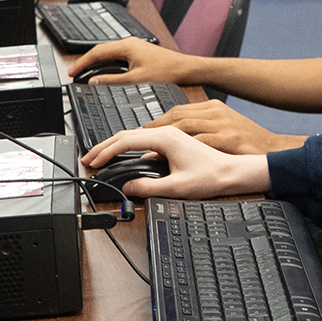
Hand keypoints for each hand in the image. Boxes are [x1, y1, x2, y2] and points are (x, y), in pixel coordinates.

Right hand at [66, 38, 194, 84]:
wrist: (186, 69)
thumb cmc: (167, 72)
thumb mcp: (136, 80)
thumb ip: (113, 81)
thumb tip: (94, 81)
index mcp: (126, 46)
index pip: (96, 52)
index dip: (82, 63)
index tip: (72, 72)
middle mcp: (129, 43)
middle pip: (100, 51)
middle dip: (86, 62)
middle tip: (75, 73)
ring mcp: (134, 47)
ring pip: (109, 53)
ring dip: (96, 62)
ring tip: (85, 73)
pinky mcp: (139, 53)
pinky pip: (117, 56)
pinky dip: (107, 63)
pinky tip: (105, 73)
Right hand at [81, 125, 270, 198]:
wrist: (233, 172)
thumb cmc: (212, 176)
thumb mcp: (177, 187)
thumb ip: (148, 187)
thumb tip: (128, 187)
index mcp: (165, 138)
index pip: (126, 141)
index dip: (106, 152)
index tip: (93, 162)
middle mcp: (166, 133)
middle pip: (126, 135)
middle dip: (104, 147)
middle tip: (88, 159)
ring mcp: (169, 135)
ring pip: (134, 136)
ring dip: (115, 146)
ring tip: (100, 157)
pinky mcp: (172, 141)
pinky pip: (143, 141)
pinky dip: (128, 148)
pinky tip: (123, 158)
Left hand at [150, 99, 306, 154]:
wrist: (273, 150)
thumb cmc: (246, 143)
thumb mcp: (220, 131)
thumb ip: (196, 132)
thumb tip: (166, 144)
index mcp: (212, 108)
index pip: (177, 111)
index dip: (157, 121)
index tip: (141, 132)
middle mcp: (215, 113)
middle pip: (176, 116)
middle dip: (154, 127)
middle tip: (137, 139)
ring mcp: (222, 125)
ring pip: (185, 126)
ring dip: (163, 137)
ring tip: (148, 149)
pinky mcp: (229, 139)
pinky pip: (200, 142)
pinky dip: (183, 149)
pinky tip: (170, 157)